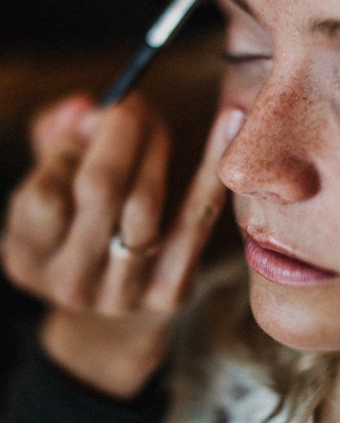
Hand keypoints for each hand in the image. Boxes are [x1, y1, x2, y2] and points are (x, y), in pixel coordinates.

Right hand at [2, 94, 234, 398]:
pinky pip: (195, 219)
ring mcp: (124, 293)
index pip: (46, 193)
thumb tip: (85, 107)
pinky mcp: (171, 290)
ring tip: (158, 122)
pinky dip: (210, 167)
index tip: (96, 115)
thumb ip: (57, 143)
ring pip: (147, 204)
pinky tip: (228, 122)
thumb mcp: (51, 193)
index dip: (73, 146)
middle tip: (135, 105)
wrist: (115, 317)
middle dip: (120, 135)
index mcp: (27, 257)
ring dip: (156, 149)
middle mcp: (71, 281)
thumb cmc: (81, 234)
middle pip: (102, 191)